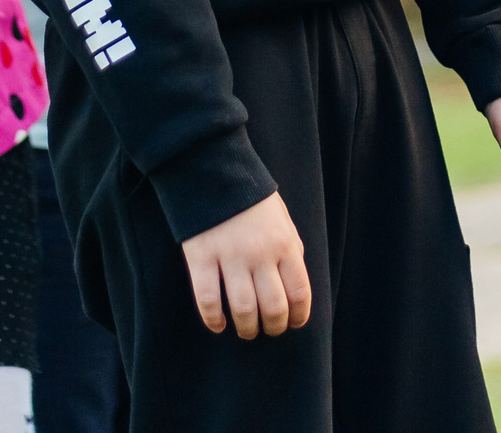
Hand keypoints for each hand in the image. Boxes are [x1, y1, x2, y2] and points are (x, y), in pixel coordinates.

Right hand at [182, 192, 310, 338]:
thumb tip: (294, 282)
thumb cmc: (251, 198)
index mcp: (284, 243)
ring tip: (246, 330)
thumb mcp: (282, 219)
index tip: (293, 323)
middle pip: (273, 307)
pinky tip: (219, 324)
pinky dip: (214, 319)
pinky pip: (208, 300)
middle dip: (273, 327)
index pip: (299, 292)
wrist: (214, 170)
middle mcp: (260, 253)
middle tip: (268, 330)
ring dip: (247, 328)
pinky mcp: (201, 257)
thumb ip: (290, 248)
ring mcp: (229, 256)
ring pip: (244, 309)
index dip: (299, 316)